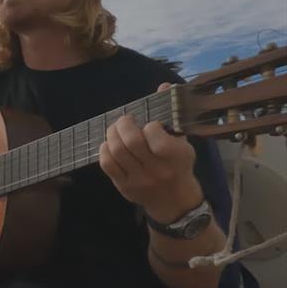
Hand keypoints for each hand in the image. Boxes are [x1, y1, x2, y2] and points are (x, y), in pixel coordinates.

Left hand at [98, 83, 203, 223]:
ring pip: (116, 151)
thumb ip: (172, 116)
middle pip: (130, 142)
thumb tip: (164, 86)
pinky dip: (105, 149)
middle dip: (124, 124)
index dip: (149, 125)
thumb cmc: (179, 166)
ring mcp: (137, 179)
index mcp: (174, 157)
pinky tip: (110, 144)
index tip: (151, 124)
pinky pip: (107, 164)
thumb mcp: (183, 143)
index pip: (154, 135)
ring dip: (112, 134)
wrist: (175, 202)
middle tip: (126, 120)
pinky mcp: (123, 186)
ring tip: (116, 129)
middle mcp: (155, 169)